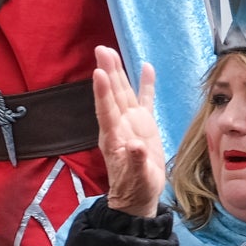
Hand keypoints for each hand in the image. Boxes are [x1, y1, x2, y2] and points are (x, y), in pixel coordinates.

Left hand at [91, 46, 165, 218]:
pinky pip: (144, 99)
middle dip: (108, 72)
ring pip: (124, 92)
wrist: (138, 194)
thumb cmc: (136, 188)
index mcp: (115, 137)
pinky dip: (145, 84)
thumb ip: (136, 162)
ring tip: (112, 52)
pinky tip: (146, 67)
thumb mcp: (138, 178)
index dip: (103, 93)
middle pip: (113, 94)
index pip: (107, 111)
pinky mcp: (144, 124)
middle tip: (102, 51)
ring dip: (119, 72)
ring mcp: (131, 123)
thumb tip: (136, 146)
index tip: (99, 72)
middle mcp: (120, 125)